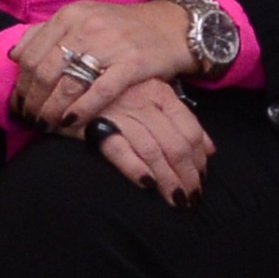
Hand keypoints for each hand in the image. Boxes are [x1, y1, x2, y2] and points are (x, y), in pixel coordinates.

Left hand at [11, 0, 202, 130]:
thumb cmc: (122, 28)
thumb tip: (15, 54)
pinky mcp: (133, 64)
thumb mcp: (83, 19)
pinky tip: (71, 122)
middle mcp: (86, 27)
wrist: (172, 27)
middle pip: (45, 71)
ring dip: (52, 109)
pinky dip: (82, 110)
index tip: (19, 102)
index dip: (21, 83)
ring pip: (68, 83)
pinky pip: (100, 92)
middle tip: (30, 118)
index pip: (31, 53)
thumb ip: (47, 33)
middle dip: (33, 100)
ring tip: (46, 124)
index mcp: (70, 15)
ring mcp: (110, 44)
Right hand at [88, 76, 212, 206]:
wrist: (67, 77)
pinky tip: (147, 184)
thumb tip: (211, 150)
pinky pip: (119, 149)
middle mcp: (143, 100)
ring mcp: (119, 112)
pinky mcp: (94, 124)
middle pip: (176, 144)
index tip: (201, 180)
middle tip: (190, 199)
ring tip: (175, 200)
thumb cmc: (113, 94)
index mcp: (160, 92)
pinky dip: (135, 167)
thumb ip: (180, 121)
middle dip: (187, 175)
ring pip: (153, 150)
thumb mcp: (151, 97)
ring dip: (167, 179)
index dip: (199, 159)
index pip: (190, 130)